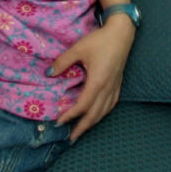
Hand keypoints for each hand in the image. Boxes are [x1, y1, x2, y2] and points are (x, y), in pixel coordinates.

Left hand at [49, 18, 134, 139]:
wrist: (122, 33)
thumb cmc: (100, 40)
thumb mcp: (79, 48)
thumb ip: (63, 62)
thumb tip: (48, 73)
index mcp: (97, 82)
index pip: (82, 106)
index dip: (70, 115)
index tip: (59, 122)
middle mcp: (107, 88)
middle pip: (94, 114)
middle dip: (82, 128)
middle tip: (71, 138)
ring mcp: (114, 87)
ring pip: (104, 111)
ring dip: (93, 123)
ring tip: (83, 130)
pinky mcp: (118, 83)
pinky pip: (111, 104)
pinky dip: (103, 113)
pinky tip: (98, 114)